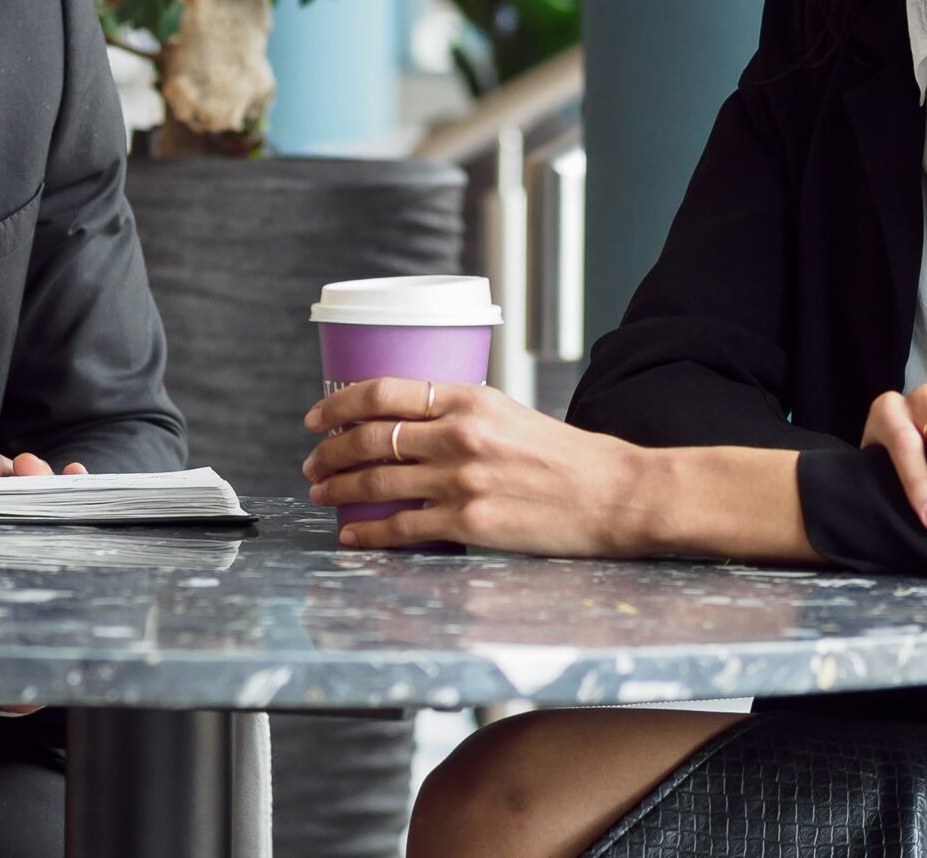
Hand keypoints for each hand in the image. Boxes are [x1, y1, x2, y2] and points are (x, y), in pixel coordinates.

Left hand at [302, 377, 648, 553]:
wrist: (615, 495)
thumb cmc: (568, 457)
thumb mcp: (510, 413)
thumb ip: (461, 415)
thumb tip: (411, 425)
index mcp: (470, 399)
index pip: (384, 391)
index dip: (339, 405)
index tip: (316, 418)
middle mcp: (461, 434)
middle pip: (371, 438)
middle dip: (330, 453)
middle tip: (312, 464)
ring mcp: (463, 479)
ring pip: (377, 482)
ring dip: (339, 490)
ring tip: (322, 495)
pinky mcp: (470, 521)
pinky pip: (402, 527)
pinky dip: (368, 532)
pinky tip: (351, 535)